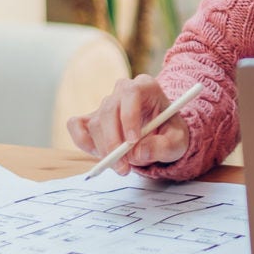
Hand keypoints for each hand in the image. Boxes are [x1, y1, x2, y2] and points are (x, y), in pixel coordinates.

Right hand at [64, 74, 190, 176]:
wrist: (160, 136)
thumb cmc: (169, 134)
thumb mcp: (177, 142)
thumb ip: (163, 147)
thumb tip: (138, 153)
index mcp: (146, 87)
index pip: (131, 93)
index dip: (129, 116)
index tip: (133, 141)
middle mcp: (123, 90)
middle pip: (108, 110)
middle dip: (114, 142)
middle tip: (124, 167)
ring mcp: (105, 104)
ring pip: (95, 124)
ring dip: (104, 149)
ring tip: (122, 167)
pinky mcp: (91, 118)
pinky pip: (76, 126)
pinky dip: (82, 142)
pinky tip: (98, 155)